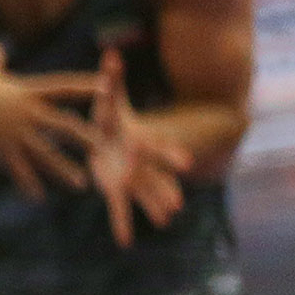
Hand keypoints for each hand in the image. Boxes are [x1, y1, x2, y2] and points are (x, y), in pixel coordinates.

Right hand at [0, 42, 105, 200]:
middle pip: (65, 126)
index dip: (86, 87)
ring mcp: (18, 136)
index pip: (63, 88)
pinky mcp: (4, 154)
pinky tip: (39, 198)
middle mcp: (29, 115)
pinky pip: (21, 174)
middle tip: (101, 147)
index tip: (106, 88)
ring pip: (49, 156)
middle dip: (85, 137)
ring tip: (81, 184)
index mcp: (28, 93)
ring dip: (66, 171)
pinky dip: (30, 187)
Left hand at [87, 46, 194, 248]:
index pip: (157, 148)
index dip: (170, 155)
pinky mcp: (116, 188)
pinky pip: (119, 209)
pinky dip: (121, 224)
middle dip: (166, 189)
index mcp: (139, 140)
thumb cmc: (110, 118)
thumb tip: (110, 52)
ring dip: (153, 207)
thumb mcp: (110, 99)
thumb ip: (111, 79)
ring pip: (143, 195)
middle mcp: (140, 162)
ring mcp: (131, 177)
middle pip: (155, 176)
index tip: (186, 165)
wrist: (109, 139)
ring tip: (167, 220)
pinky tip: (125, 242)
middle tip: (178, 205)